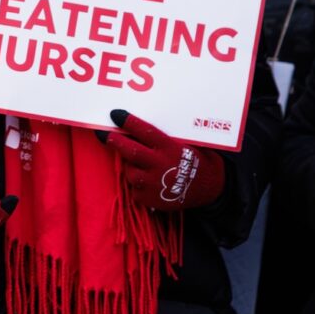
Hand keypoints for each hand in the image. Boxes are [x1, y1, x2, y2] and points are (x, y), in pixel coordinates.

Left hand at [101, 109, 223, 210]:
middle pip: (130, 151)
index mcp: (171, 149)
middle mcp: (160, 165)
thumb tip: (149, 123)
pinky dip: (137, 183)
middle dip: (115, 141)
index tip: (116, 114)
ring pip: (129, 170)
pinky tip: (149, 182)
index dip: (128, 122)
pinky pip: (134, 187)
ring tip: (143, 166)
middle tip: (104, 134)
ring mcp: (153, 184)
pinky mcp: (148, 199)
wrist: (211, 190)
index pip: (145, 131)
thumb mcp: (191, 145)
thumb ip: (171, 137)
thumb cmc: (198, 162)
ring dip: (130, 165)